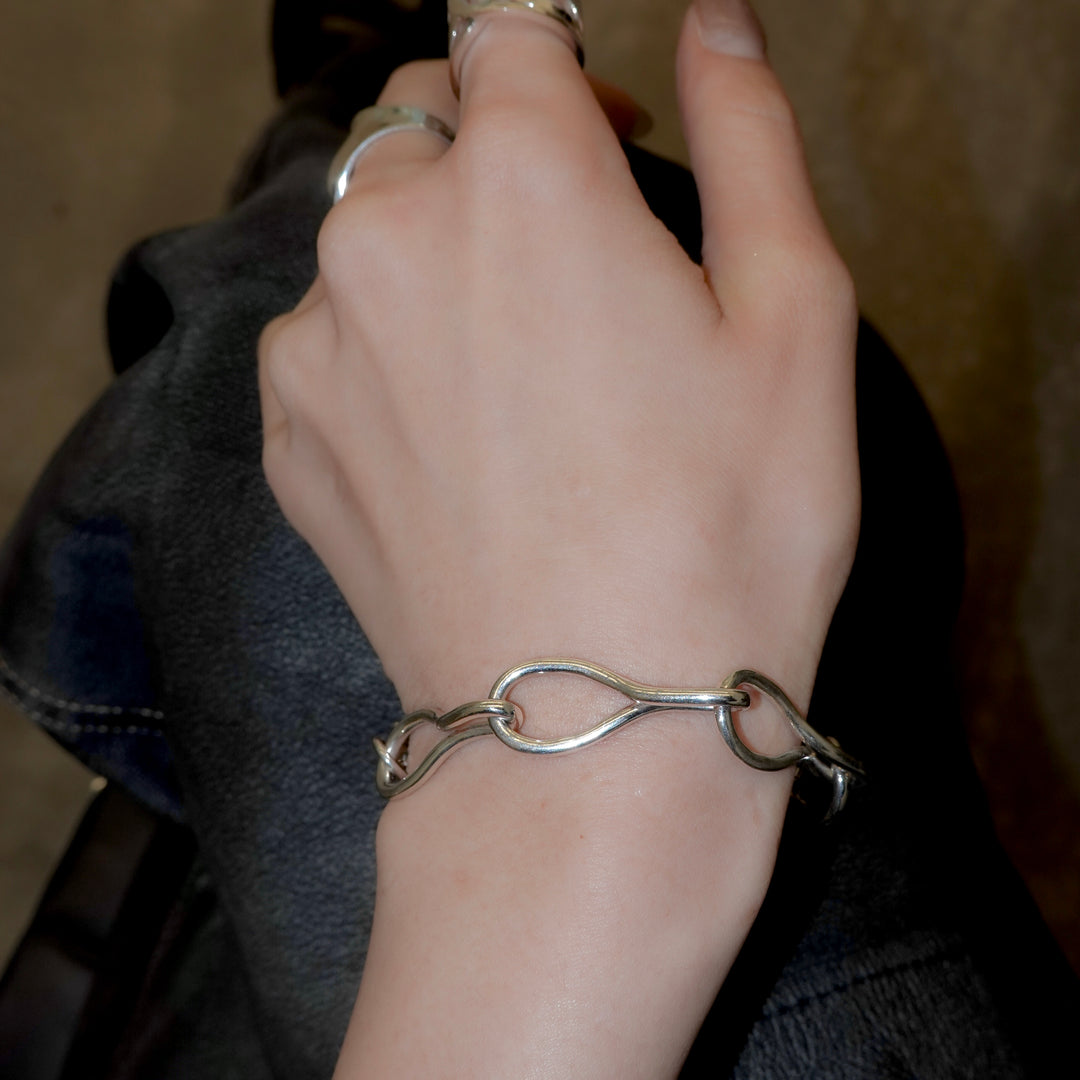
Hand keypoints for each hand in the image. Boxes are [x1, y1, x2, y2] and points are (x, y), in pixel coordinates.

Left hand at [259, 1, 857, 1074]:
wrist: (595, 730)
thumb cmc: (724, 530)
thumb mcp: (796, 318)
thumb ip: (750, 137)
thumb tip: (714, 23)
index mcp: (521, 177)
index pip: (506, 31)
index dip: (564, 69)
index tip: (609, 135)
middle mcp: (389, 236)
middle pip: (419, 125)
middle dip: (490, 152)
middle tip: (572, 252)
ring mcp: (319, 342)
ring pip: (367, 238)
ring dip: (434, 257)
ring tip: (520, 374)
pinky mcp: (288, 437)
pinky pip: (328, 343)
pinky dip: (383, 352)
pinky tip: (455, 444)